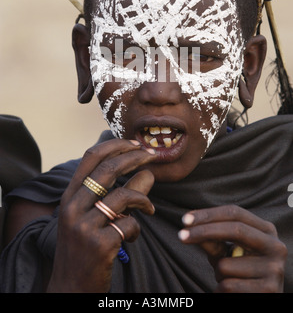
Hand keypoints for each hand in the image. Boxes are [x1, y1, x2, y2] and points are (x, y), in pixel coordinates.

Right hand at [47, 139, 155, 292]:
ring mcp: (84, 226)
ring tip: (150, 208)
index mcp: (69, 197)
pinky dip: (136, 228)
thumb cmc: (84, 249)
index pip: (90, 157)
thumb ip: (121, 194)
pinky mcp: (99, 244)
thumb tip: (148, 173)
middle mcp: (72, 207)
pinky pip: (129, 224)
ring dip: (143, 199)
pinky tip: (131, 237)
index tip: (135, 144)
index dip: (115, 145)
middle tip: (152, 156)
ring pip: (123, 196)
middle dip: (135, 157)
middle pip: (108, 169)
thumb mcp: (94, 218)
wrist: (70, 289)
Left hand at [179, 205, 286, 292]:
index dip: (208, 214)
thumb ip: (211, 239)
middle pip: (235, 229)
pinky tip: (233, 291)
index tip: (184, 219)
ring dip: (217, 273)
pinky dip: (221, 289)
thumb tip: (189, 226)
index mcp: (266, 230)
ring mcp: (275, 269)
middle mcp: (276, 246)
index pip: (235, 213)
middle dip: (204, 231)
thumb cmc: (240, 272)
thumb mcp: (225, 252)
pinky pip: (228, 285)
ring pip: (226, 264)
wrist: (258, 299)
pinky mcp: (269, 290)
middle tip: (180, 236)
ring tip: (228, 279)